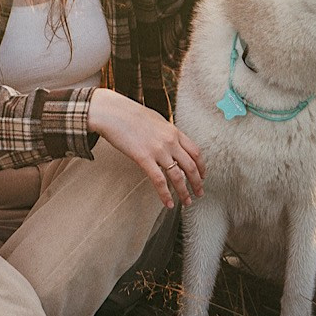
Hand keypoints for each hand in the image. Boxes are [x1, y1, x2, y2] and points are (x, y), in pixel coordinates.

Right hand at [86, 89, 204, 209]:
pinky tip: (168, 203)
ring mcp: (158, 150)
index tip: (203, 176)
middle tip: (199, 193)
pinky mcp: (144, 158)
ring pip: (178, 176)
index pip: (195, 152)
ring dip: (184, 192)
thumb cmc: (129, 114)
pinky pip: (159, 181)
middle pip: (191, 166)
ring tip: (187, 201)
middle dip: (197, 182)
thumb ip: (166, 133)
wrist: (112, 112)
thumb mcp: (156, 120)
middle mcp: (170, 141)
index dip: (202, 166)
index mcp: (174, 131)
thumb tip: (171, 143)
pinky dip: (165, 195)